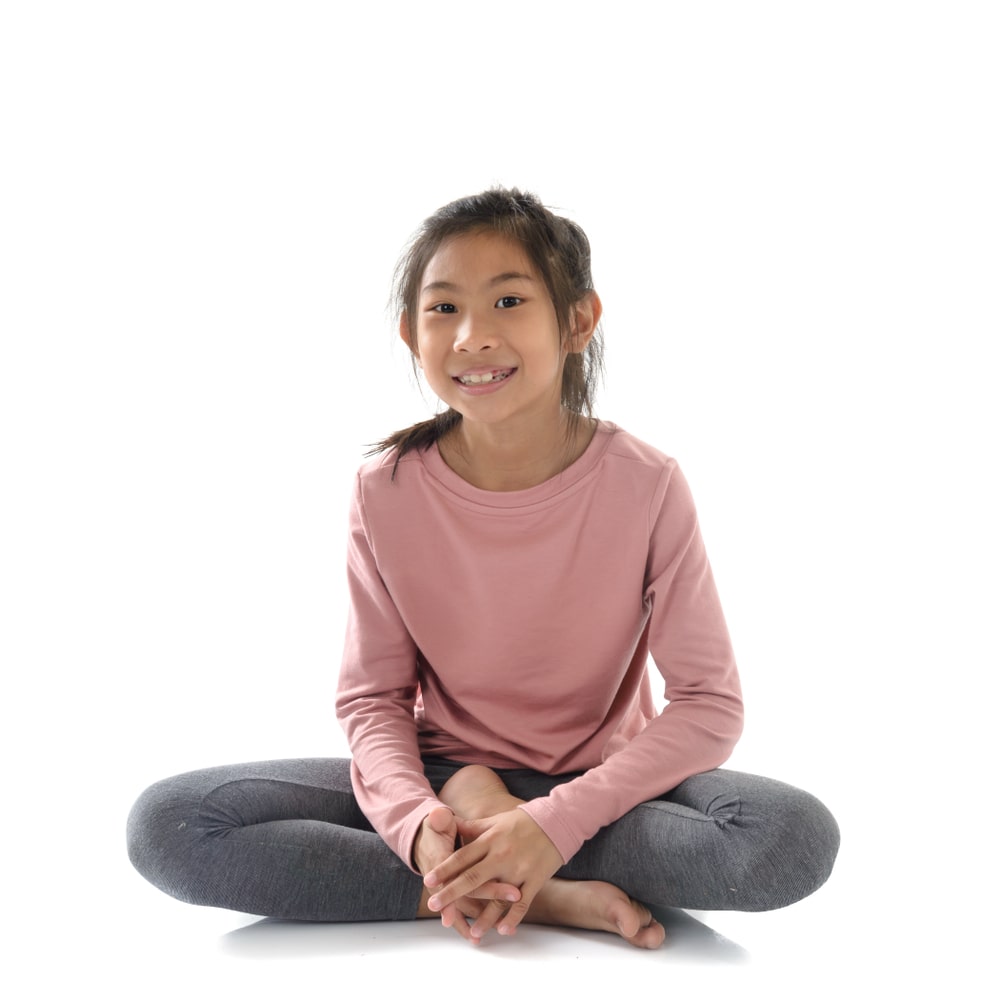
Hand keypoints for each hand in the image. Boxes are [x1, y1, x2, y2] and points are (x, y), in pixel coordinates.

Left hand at [424, 808, 562, 938]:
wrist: (556, 821)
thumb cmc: (522, 822)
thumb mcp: (496, 821)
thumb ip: (473, 827)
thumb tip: (450, 823)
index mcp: (490, 839)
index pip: (462, 856)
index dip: (444, 869)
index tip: (428, 881)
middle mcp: (501, 855)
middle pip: (472, 877)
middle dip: (452, 893)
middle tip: (434, 905)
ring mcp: (519, 870)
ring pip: (498, 897)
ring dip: (484, 916)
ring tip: (472, 932)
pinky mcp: (535, 880)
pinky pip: (523, 903)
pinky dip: (513, 918)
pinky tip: (503, 930)